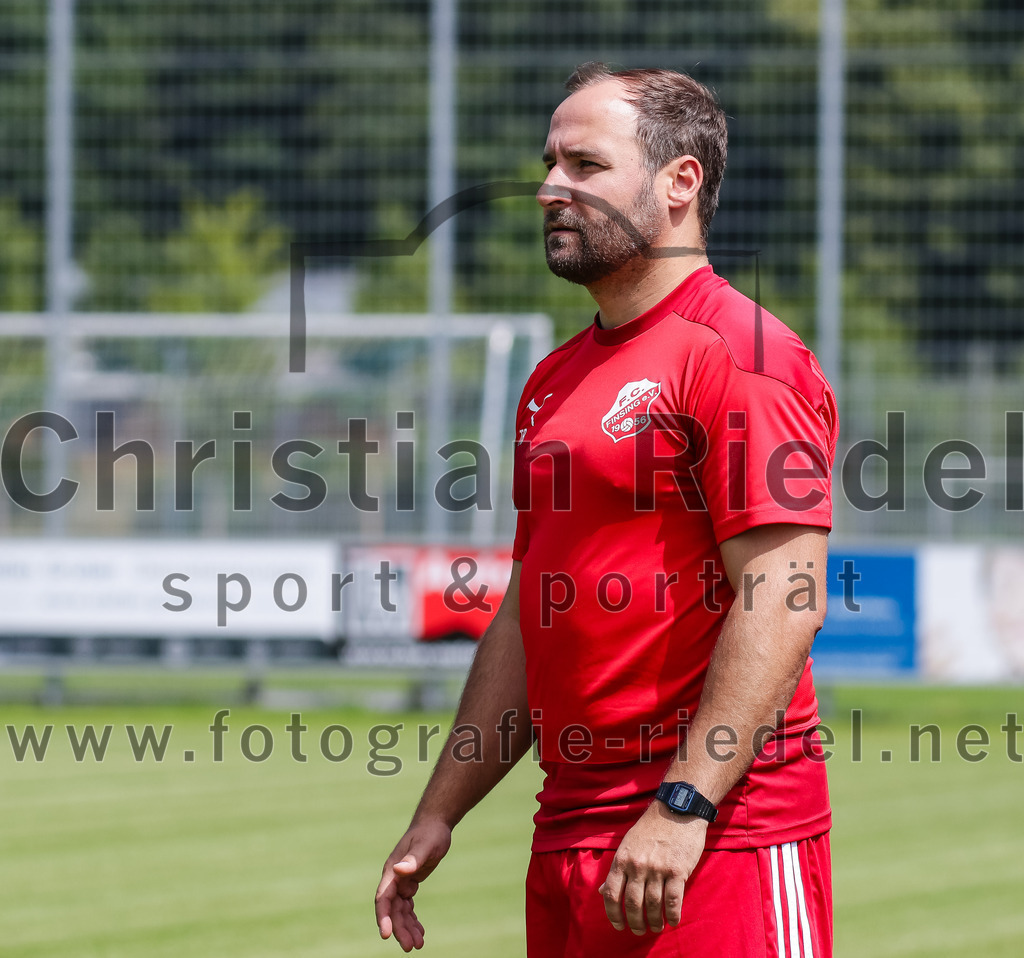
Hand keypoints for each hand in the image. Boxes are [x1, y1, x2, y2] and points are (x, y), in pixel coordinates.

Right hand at [375, 819, 452, 951]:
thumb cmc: (430, 833)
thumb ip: (413, 859)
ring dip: (407, 927)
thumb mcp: (426, 845)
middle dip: (399, 929)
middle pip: (392, 909)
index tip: (386, 934)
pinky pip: (408, 906)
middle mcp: (393, 878)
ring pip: (400, 911)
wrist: (435, 824)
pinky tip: (420, 931)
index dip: (384, 917)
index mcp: (392, 871)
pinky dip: (412, 919)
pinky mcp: (410, 883)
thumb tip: (399, 870)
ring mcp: (401, 882)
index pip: (384, 898)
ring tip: (418, 945)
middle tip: (411, 947)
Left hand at [598, 802, 708, 934]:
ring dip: (654, 921)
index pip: (611, 893)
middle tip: (638, 930)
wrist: (677, 809)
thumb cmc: (651, 828)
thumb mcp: (627, 844)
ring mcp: (658, 868)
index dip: (613, 914)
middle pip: (632, 904)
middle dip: (635, 922)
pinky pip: (673, 900)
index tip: (618, 925)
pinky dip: (672, 915)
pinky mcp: (678, 870)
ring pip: (653, 905)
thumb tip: (602, 891)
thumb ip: (617, 869)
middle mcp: (638, 865)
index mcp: (622, 859)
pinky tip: (672, 921)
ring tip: (656, 927)